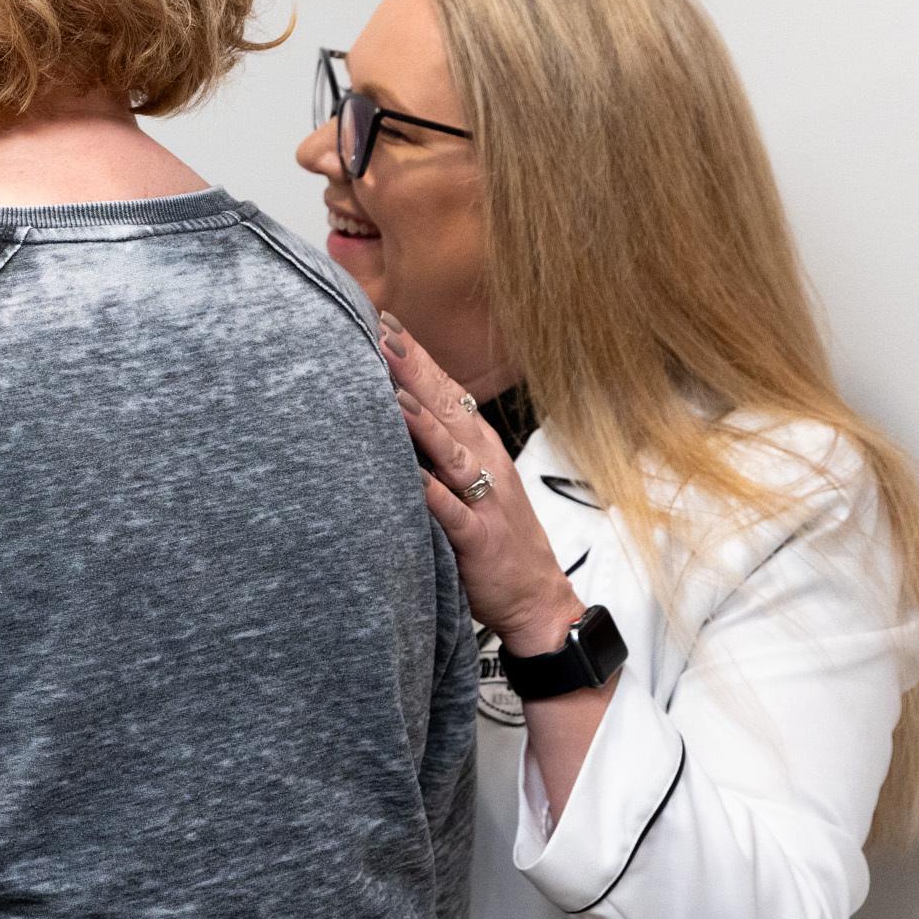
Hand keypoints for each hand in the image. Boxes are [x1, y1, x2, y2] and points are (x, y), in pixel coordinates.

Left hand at [376, 312, 581, 654]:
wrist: (537, 599)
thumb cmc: (496, 533)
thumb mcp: (470, 478)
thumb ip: (438, 443)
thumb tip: (392, 402)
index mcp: (480, 445)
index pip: (446, 390)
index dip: (417, 355)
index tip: (384, 320)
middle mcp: (485, 463)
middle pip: (448, 407)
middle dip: (414, 369)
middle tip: (381, 332)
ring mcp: (486, 500)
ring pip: (452, 454)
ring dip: (424, 423)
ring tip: (394, 393)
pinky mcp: (481, 539)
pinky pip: (454, 514)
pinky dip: (434, 495)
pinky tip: (412, 479)